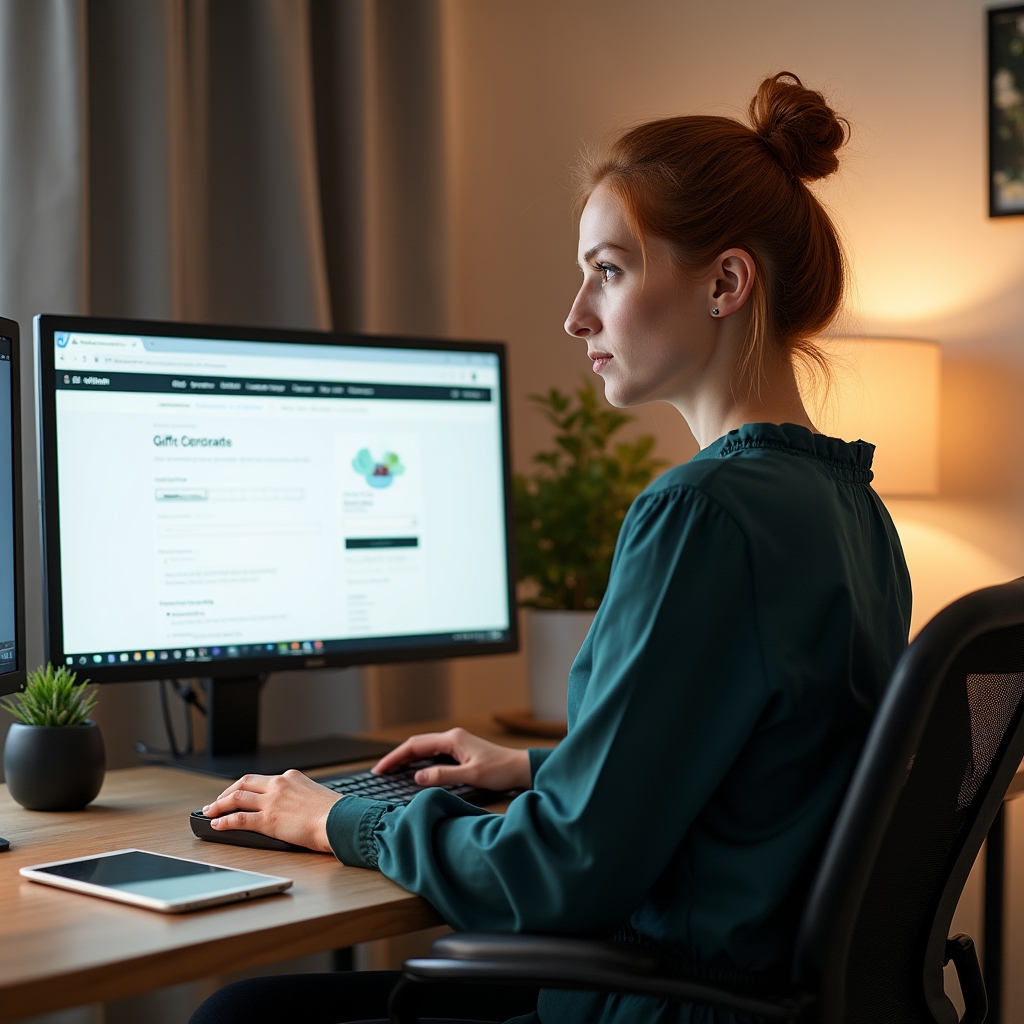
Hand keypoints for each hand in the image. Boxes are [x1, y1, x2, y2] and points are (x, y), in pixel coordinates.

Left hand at [202, 770, 341, 852]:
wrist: (339, 820)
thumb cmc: (334, 812)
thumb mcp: (316, 795)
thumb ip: (300, 797)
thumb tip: (295, 808)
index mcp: (291, 777)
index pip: (261, 779)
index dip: (245, 786)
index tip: (238, 792)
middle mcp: (278, 785)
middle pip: (244, 783)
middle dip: (227, 792)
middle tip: (217, 800)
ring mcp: (271, 801)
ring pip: (236, 798)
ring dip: (219, 805)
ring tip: (210, 811)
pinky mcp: (267, 820)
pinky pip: (239, 819)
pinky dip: (224, 821)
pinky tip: (216, 825)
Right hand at [372, 728, 531, 791]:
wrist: (521, 768)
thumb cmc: (501, 770)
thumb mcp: (471, 775)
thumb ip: (444, 775)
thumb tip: (417, 777)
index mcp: (452, 739)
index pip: (415, 745)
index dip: (395, 757)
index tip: (380, 769)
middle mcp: (452, 738)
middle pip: (417, 745)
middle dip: (397, 757)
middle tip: (380, 772)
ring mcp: (456, 744)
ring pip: (424, 749)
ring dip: (407, 759)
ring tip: (390, 772)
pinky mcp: (460, 752)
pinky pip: (433, 755)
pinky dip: (419, 762)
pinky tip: (413, 771)